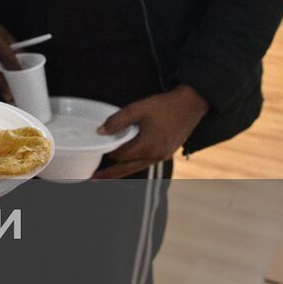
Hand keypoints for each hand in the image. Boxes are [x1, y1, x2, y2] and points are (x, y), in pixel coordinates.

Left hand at [92, 84, 209, 178]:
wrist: (190, 105)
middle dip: (109, 174)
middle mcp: (155, 156)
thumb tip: (100, 132)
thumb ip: (117, 121)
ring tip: (106, 176)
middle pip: (126, 169)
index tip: (96, 148)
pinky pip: (145, 163)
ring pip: (136, 168)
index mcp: (147, 147)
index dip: (107, 151)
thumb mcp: (138, 109)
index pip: (120, 155)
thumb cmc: (164, 106)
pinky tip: (126, 163)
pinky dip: (133, 165)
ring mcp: (162, 156)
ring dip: (120, 172)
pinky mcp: (166, 154)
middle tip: (92, 178)